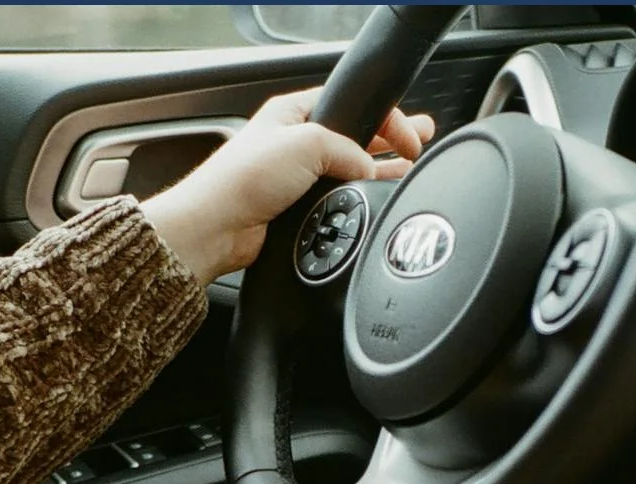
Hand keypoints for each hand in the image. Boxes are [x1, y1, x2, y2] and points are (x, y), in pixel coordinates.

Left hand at [141, 88, 435, 283]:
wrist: (217, 227)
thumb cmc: (242, 178)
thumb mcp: (307, 142)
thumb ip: (348, 150)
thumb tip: (369, 170)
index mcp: (293, 113)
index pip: (350, 104)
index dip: (385, 117)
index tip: (410, 136)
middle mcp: (295, 143)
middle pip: (354, 136)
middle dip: (388, 139)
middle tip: (419, 143)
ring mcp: (297, 178)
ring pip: (349, 170)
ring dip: (378, 170)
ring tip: (408, 170)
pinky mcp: (298, 209)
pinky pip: (339, 199)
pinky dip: (360, 198)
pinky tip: (379, 199)